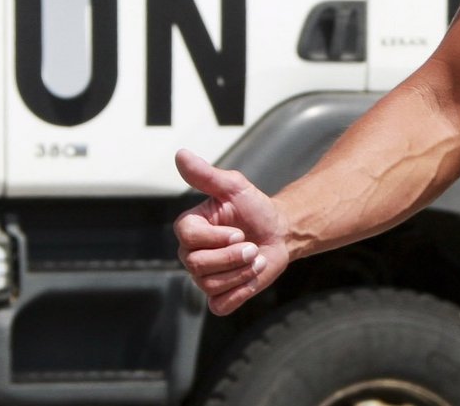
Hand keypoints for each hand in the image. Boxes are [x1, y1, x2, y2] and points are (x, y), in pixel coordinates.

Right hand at [173, 149, 291, 314]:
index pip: (188, 238)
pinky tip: (252, 276)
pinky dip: (241, 292)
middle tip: (252, 245)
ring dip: (242, 272)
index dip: (217, 238)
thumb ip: (206, 175)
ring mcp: (203, 277)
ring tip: (255, 257)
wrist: (279, 232)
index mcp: (190, 228)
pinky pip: (220, 305)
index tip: (239, 230)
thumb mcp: (234, 187)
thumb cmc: (255, 207)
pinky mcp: (219, 297)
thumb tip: (180, 154)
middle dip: (233, 256)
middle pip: (198, 265)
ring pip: (211, 285)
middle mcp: (191, 254)